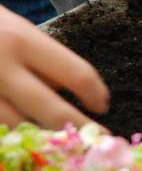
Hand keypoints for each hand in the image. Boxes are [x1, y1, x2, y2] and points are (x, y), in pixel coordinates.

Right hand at [0, 5, 108, 128]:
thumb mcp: (18, 31)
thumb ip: (43, 59)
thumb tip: (68, 92)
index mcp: (22, 40)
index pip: (75, 72)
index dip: (95, 93)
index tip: (103, 104)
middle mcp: (1, 64)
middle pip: (49, 108)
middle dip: (76, 126)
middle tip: (94, 137)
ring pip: (15, 125)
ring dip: (39, 136)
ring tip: (57, 140)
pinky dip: (7, 133)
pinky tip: (20, 137)